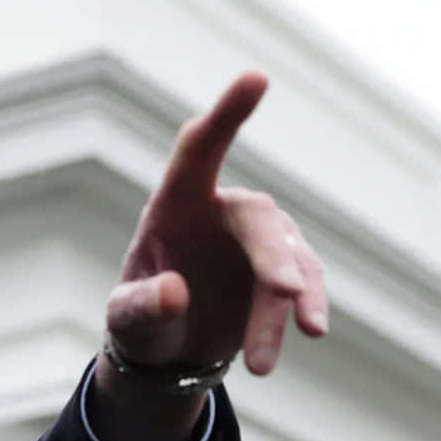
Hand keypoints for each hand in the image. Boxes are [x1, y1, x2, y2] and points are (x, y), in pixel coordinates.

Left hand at [104, 72, 327, 375]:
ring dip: (283, 307)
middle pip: (258, 220)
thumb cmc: (139, 322)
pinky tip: (313, 330)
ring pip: (286, 263)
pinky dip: (310, 305)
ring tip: (261, 362)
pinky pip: (305, 283)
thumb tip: (175, 293)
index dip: (227, 115)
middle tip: (284, 292)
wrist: (168, 352)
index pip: (199, 149)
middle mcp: (222, 212)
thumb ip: (142, 307)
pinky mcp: (284, 272)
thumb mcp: (127, 321)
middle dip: (274, 256)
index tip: (257, 78)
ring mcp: (259, 242)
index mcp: (175, 204)